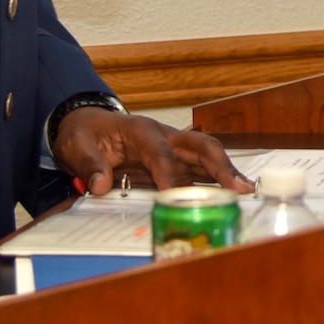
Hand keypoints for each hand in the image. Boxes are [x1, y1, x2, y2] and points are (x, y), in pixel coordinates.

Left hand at [53, 108, 253, 195]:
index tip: (175, 194)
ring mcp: (173, 149)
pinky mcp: (175, 162)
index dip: (169, 173)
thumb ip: (89, 165)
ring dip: (227, 174)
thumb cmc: (84, 134)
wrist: (86, 126)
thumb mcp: (76, 147)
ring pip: (207, 157)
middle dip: (221, 166)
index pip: (159, 151)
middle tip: (239, 188)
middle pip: (200, 146)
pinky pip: (200, 171)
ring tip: (246, 194)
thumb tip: (101, 186)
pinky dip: (217, 183)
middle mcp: (164, 136)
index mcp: (140, 130)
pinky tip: (231, 197)